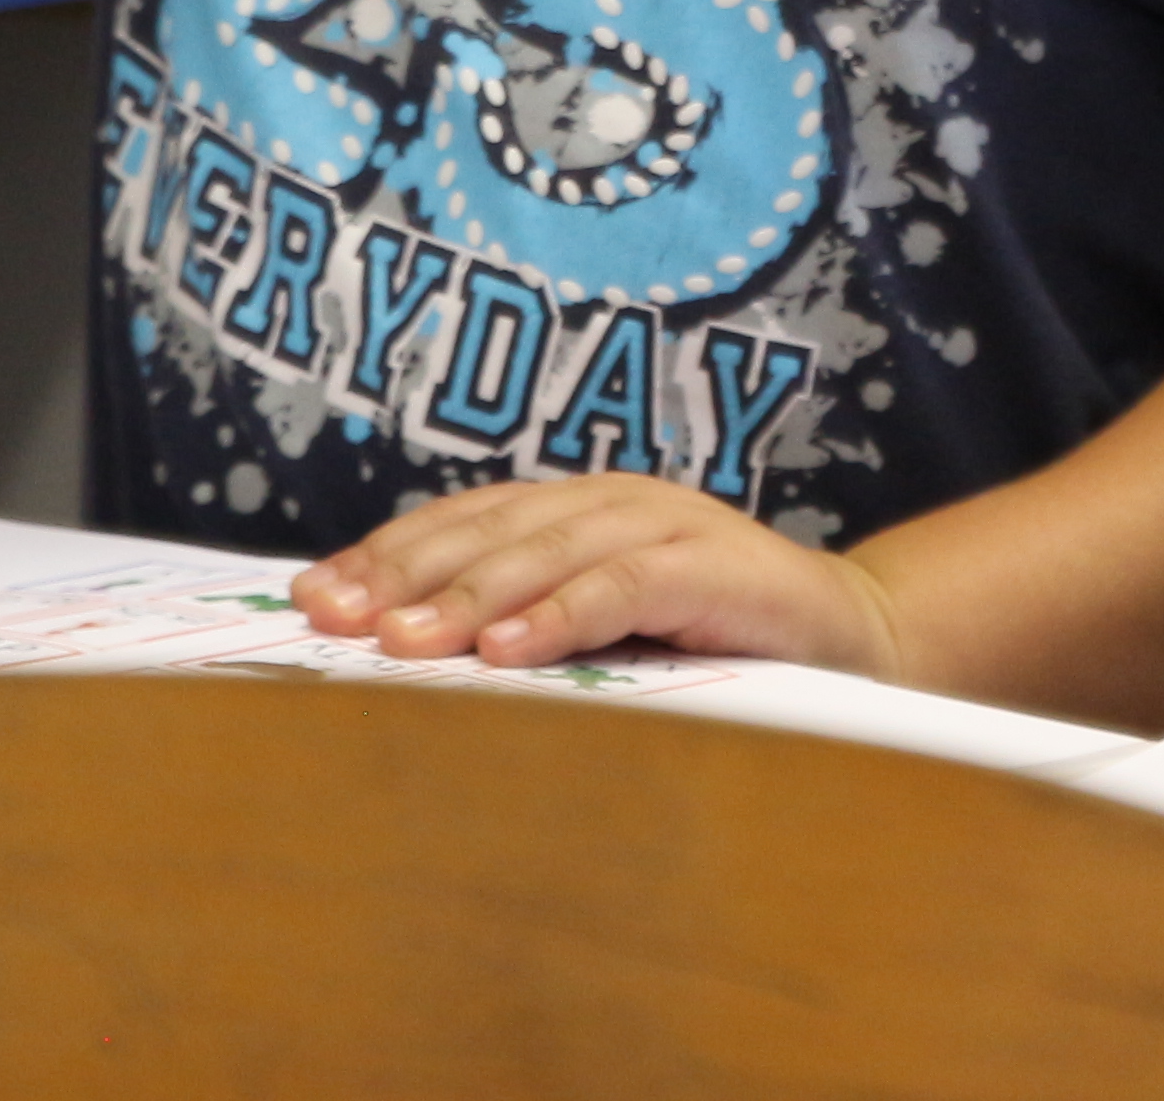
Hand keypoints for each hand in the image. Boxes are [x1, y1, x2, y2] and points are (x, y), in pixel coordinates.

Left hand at [294, 473, 903, 680]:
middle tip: (334, 620)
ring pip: (547, 551)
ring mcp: (666, 525)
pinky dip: (561, 615)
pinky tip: (507, 651)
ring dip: (468, 596)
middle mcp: (614, 502)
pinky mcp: (713, 565)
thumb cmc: (710, 645)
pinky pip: (623, 586)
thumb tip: (394, 661)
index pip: (463, 521)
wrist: (851, 640)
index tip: (311, 598)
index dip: (386, 553)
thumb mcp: (602, 632)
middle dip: (405, 574)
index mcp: (578, 511)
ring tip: (403, 644)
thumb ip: (523, 628)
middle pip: (491, 528)